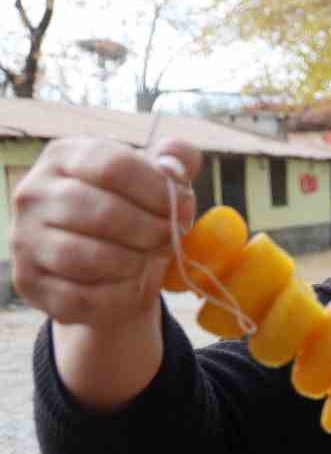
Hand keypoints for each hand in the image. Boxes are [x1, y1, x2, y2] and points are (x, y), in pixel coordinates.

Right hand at [10, 136, 200, 327]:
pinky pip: (79, 295)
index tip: (182, 207)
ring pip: (88, 256)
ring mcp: (25, 239)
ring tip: (147, 258)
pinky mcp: (29, 282)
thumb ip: (175, 162)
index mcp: (64, 158)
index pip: (114, 167)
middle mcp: (34, 194)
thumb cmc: (131, 214)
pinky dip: (115, 294)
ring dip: (133, 262)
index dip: (159, 191)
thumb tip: (182, 160)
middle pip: (104, 212)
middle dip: (152, 230)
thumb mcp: (153, 182)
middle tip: (170, 238)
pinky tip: (127, 284)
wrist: (104, 267)